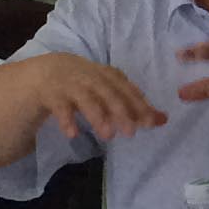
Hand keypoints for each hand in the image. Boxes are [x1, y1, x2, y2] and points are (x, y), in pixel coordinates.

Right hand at [31, 56, 167, 142]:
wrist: (44, 73)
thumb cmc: (85, 85)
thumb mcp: (108, 92)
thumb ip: (133, 106)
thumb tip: (163, 120)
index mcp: (106, 75)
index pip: (126, 88)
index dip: (139, 103)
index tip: (152, 122)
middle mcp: (90, 77)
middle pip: (108, 92)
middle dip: (121, 110)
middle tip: (131, 132)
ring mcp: (70, 85)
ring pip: (86, 98)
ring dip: (97, 115)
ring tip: (107, 135)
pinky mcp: (52, 95)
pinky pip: (60, 107)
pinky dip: (66, 119)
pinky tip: (73, 134)